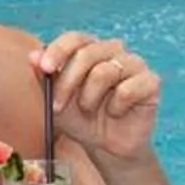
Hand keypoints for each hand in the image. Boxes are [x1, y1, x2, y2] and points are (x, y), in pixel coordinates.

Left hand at [34, 31, 162, 163]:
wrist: (106, 146)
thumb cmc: (80, 118)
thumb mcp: (55, 100)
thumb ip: (44, 78)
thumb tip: (32, 56)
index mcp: (90, 48)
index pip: (75, 38)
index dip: (58, 50)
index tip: (45, 68)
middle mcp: (114, 50)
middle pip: (87, 54)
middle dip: (67, 83)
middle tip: (58, 106)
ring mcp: (135, 64)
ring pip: (105, 72)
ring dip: (90, 97)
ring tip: (89, 110)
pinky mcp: (151, 82)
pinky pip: (128, 90)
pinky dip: (116, 107)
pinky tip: (116, 113)